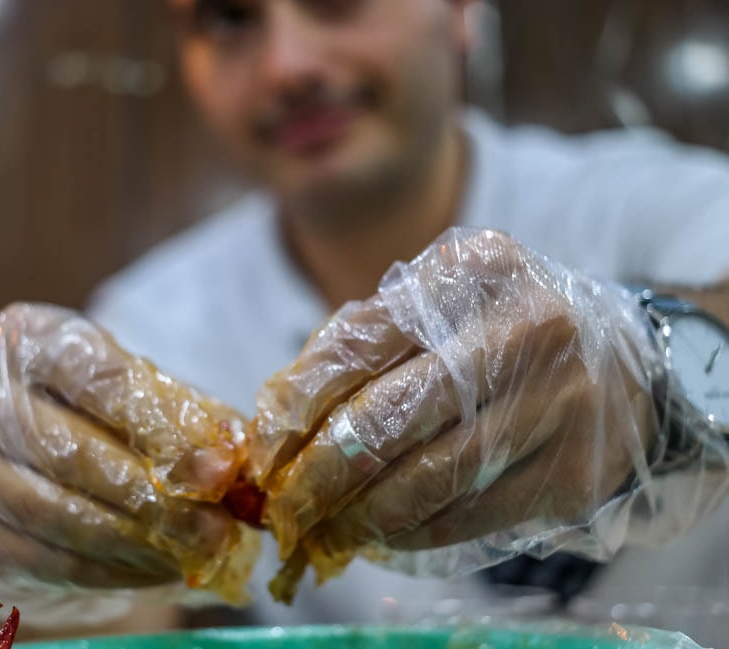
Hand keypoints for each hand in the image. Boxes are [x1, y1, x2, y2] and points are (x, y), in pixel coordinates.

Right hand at [0, 303, 257, 613]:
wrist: (23, 462)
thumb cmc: (94, 413)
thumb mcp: (136, 393)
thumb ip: (180, 415)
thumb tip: (229, 454)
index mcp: (25, 339)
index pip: (96, 380)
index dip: (162, 428)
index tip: (217, 469)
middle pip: (74, 453)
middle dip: (157, 497)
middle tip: (217, 526)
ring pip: (61, 514)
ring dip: (142, 542)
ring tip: (199, 551)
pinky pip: (50, 562)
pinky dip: (114, 571)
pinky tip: (160, 569)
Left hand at [250, 229, 661, 584]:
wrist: (621, 361)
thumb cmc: (500, 328)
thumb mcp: (438, 303)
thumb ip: (361, 342)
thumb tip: (279, 417)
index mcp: (472, 270)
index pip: (357, 345)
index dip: (297, 406)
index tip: (265, 451)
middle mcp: (524, 329)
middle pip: (388, 417)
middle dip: (320, 474)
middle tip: (287, 507)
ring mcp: (557, 403)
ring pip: (427, 478)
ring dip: (361, 515)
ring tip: (327, 529)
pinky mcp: (572, 470)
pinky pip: (469, 514)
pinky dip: (413, 532)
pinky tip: (384, 534)